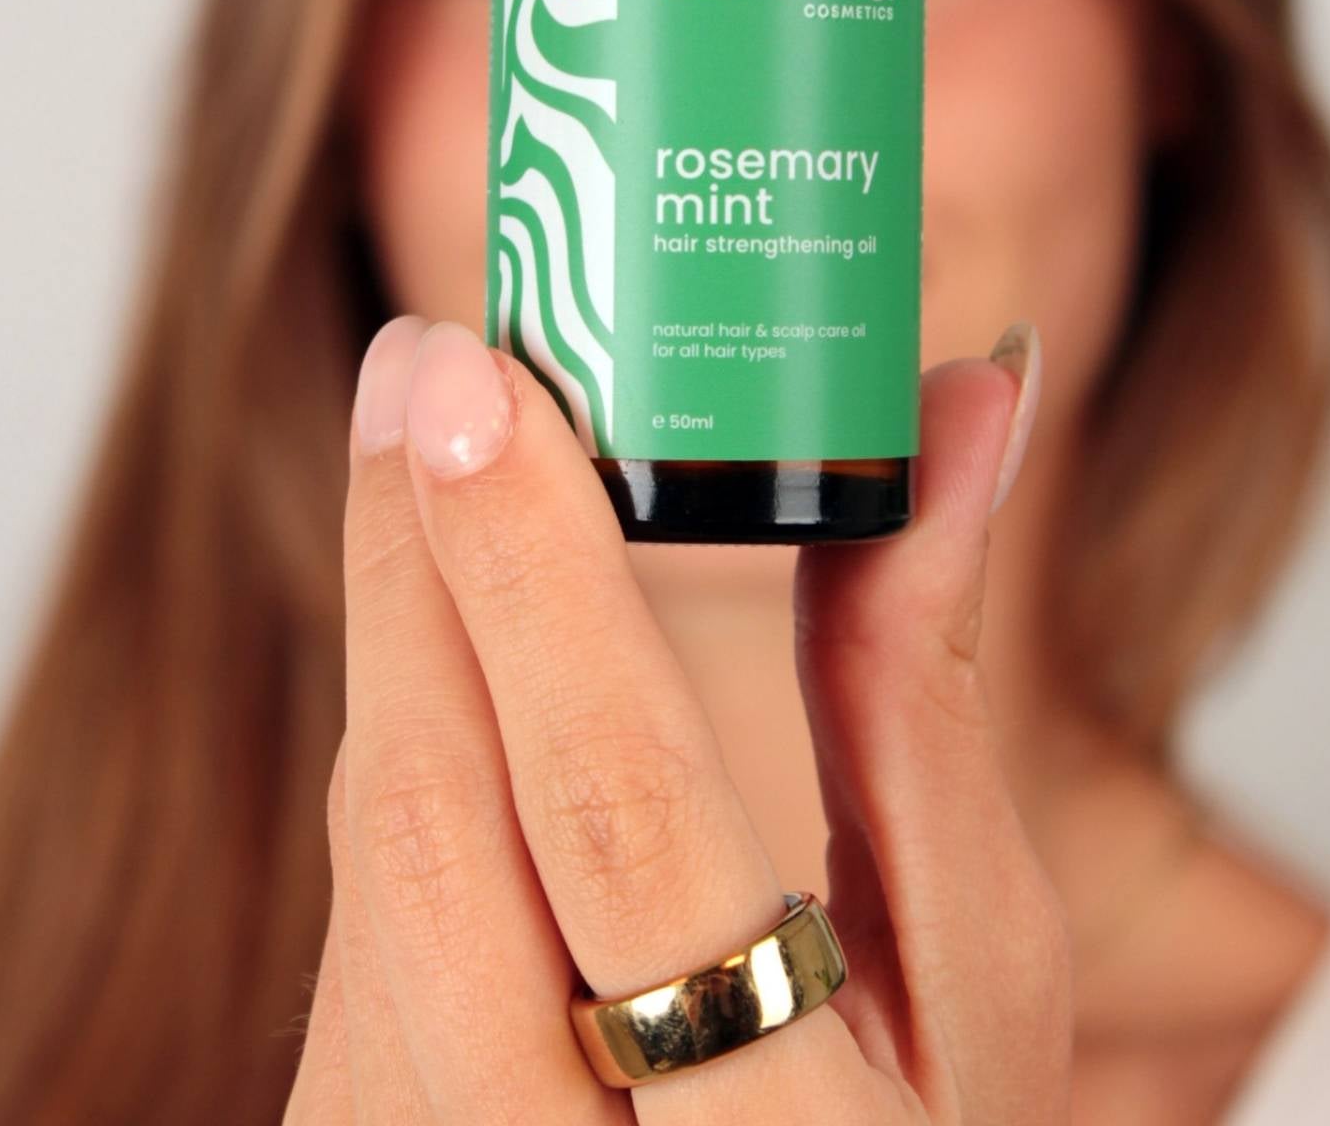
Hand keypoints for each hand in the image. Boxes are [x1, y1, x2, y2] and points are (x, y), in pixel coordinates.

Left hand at [285, 315, 1069, 1120]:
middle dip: (414, 555)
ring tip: (454, 471)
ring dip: (406, 640)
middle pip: (430, 818)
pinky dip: (412, 757)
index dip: (532, 571)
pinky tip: (458, 667)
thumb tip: (966, 393)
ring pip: (378, 859)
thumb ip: (926, 679)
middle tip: (431, 358)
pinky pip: (357, 919)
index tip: (466, 371)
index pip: (613, 812)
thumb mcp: (972, 971)